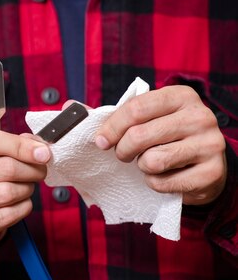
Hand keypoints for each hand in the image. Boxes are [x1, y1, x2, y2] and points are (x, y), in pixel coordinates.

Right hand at [0, 129, 49, 247]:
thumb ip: (16, 145)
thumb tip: (40, 149)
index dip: (20, 146)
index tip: (43, 153)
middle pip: (5, 168)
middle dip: (32, 170)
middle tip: (40, 172)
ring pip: (8, 192)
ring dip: (27, 189)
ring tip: (26, 188)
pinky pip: (9, 215)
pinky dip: (23, 208)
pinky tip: (20, 203)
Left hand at [95, 85, 226, 204]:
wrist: (204, 167)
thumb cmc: (165, 139)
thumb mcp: (144, 120)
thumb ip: (109, 115)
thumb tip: (68, 107)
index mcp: (180, 96)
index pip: (135, 108)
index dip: (111, 128)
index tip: (100, 142)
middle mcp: (200, 116)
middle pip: (139, 135)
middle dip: (122, 150)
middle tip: (124, 155)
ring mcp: (210, 144)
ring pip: (152, 161)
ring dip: (141, 167)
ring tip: (150, 163)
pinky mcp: (211, 172)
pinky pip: (163, 182)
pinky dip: (155, 184)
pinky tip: (165, 176)